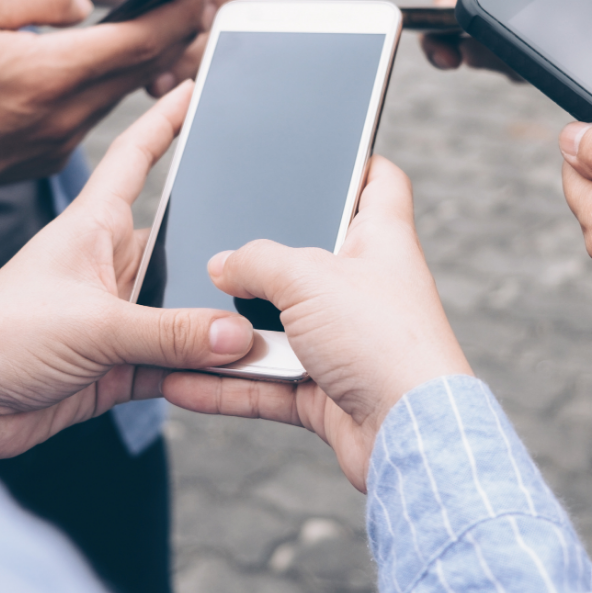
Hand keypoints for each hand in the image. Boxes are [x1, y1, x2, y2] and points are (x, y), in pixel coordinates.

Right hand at [0, 0, 215, 245]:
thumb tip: (85, 2)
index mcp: (48, 74)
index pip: (138, 41)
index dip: (177, 14)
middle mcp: (63, 117)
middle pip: (140, 72)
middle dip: (173, 36)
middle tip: (198, 5)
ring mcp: (56, 145)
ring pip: (116, 96)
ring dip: (141, 64)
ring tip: (158, 29)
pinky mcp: (45, 160)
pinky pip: (89, 117)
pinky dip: (103, 90)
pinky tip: (101, 67)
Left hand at [0, 83, 253, 459]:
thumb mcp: (92, 326)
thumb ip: (172, 332)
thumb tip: (237, 334)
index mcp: (93, 228)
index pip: (137, 158)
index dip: (166, 120)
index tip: (197, 88)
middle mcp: (109, 264)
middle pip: (180, 243)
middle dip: (220, 252)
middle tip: (269, 259)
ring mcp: (116, 315)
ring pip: (185, 309)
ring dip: (213, 325)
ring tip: (257, 332)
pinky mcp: (119, 361)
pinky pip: (177, 358)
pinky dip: (199, 369)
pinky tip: (226, 375)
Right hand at [162, 157, 471, 491]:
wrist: (411, 437)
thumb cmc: (385, 343)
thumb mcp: (309, 278)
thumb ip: (257, 261)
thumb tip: (223, 263)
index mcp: (380, 240)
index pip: (379, 183)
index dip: (357, 162)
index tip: (324, 155)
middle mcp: (365, 288)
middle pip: (309, 258)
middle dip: (261, 261)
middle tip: (213, 248)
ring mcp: (347, 341)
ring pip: (279, 327)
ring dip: (231, 334)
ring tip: (180, 325)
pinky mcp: (328, 390)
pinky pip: (266, 382)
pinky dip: (226, 385)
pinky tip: (183, 382)